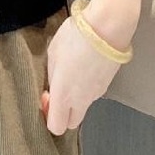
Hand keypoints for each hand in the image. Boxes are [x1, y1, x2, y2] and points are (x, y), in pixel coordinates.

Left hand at [41, 5, 134, 134]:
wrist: (107, 28)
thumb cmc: (77, 37)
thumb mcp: (53, 52)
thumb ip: (52, 75)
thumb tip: (54, 85)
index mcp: (64, 94)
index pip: (55, 126)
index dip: (48, 115)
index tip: (46, 96)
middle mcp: (81, 100)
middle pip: (71, 123)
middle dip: (63, 112)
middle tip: (58, 89)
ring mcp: (97, 94)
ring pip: (83, 106)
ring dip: (75, 97)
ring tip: (72, 71)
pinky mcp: (107, 85)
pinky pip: (93, 93)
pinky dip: (87, 86)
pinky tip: (84, 66)